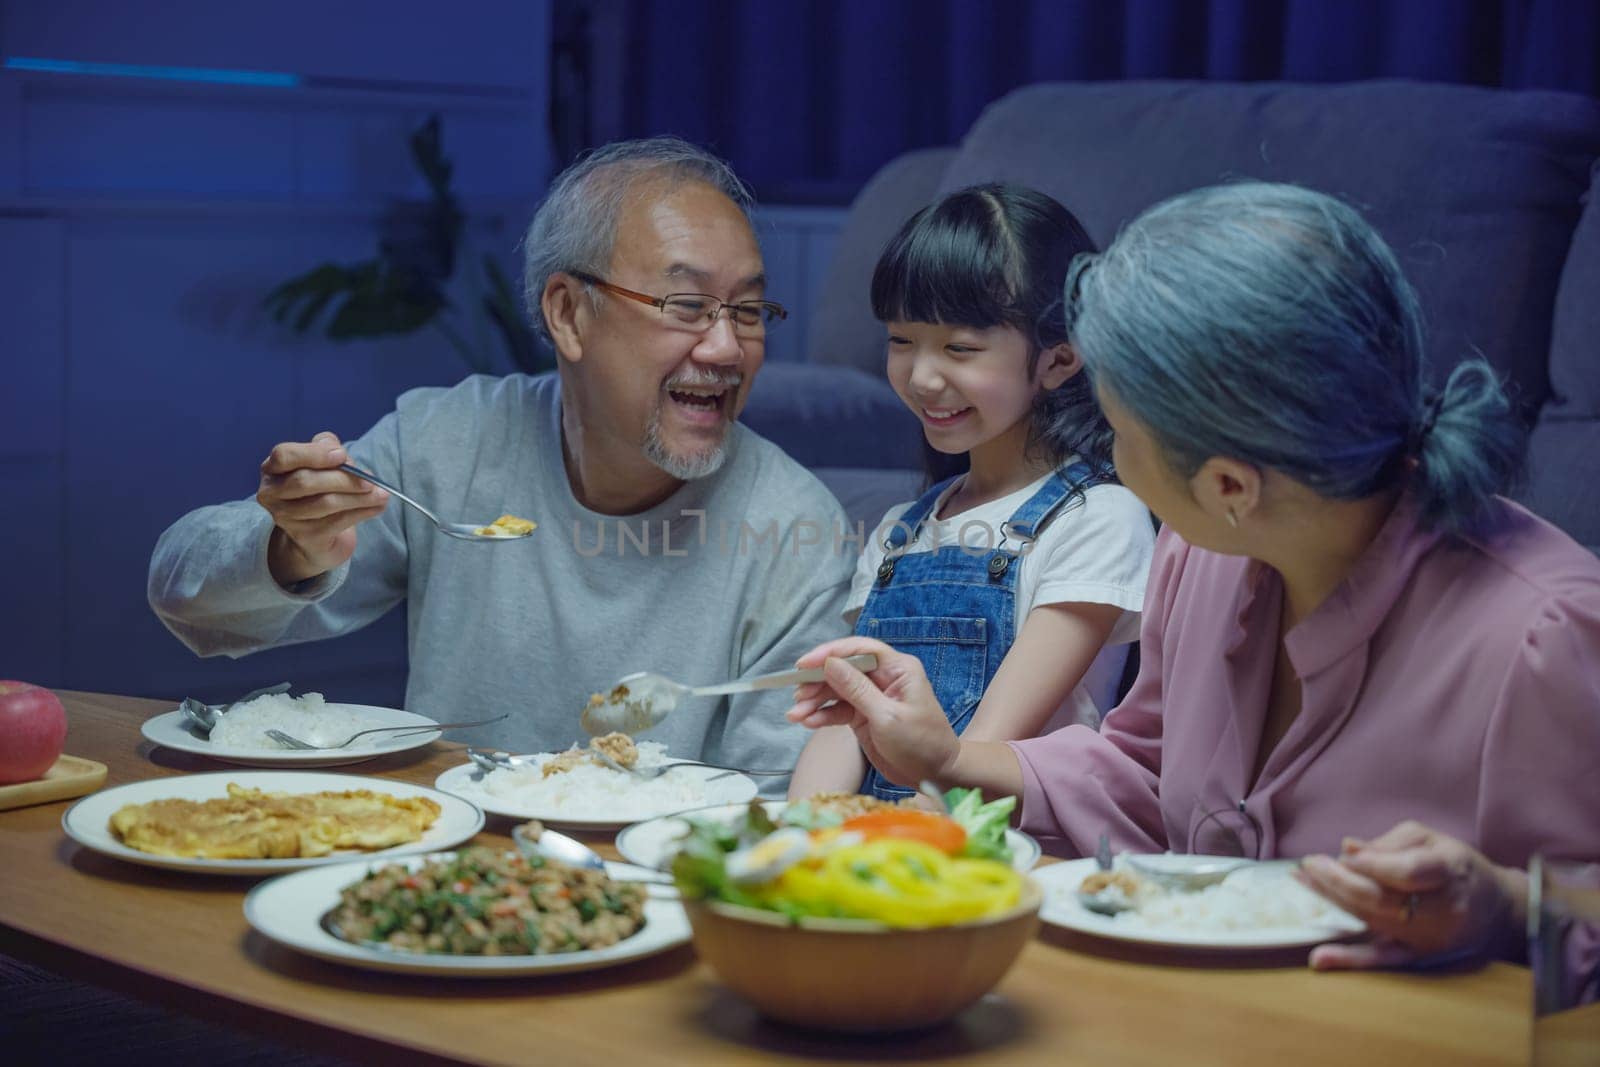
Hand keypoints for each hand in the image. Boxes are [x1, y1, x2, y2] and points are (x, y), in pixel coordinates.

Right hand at [257, 431, 387, 585]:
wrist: (314, 532)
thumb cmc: (318, 488)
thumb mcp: (321, 463)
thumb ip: (328, 450)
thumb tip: (342, 455)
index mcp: (272, 469)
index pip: (284, 456)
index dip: (313, 454)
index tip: (342, 455)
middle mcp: (272, 494)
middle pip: (305, 481)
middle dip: (343, 479)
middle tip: (370, 480)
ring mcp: (285, 518)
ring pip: (325, 503)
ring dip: (359, 497)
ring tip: (382, 494)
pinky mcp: (304, 537)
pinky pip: (337, 521)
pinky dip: (362, 512)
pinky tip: (378, 507)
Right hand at [784, 637, 958, 787]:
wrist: (935, 775)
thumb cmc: (921, 743)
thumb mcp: (887, 717)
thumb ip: (857, 690)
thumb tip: (830, 664)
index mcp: (897, 669)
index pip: (859, 649)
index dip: (830, 653)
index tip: (804, 664)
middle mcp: (883, 677)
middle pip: (843, 669)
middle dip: (817, 682)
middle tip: (797, 697)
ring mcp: (871, 697)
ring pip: (836, 690)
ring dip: (814, 701)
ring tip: (796, 715)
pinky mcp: (863, 716)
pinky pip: (838, 709)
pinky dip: (822, 715)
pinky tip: (807, 722)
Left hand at [1295, 821, 1523, 970]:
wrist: (1498, 910)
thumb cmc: (1456, 867)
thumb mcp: (1432, 840)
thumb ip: (1391, 843)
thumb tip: (1348, 848)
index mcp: (1449, 871)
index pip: (1409, 871)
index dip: (1374, 863)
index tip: (1342, 853)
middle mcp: (1442, 908)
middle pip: (1383, 899)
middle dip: (1339, 881)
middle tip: (1309, 864)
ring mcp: (1430, 938)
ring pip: (1373, 921)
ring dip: (1331, 902)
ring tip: (1300, 882)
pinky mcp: (1420, 957)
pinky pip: (1382, 960)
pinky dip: (1350, 959)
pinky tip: (1319, 958)